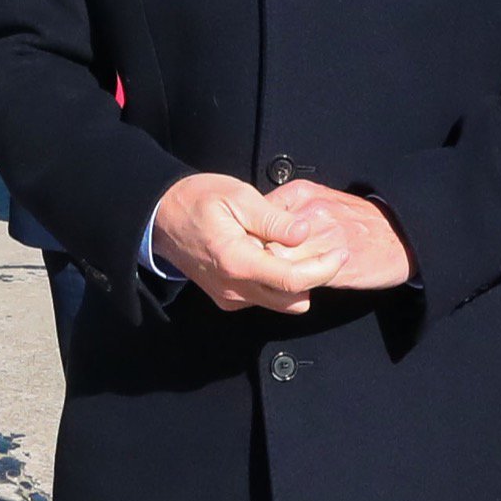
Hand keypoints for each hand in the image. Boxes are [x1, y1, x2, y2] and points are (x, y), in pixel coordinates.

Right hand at [149, 175, 342, 313]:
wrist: (159, 216)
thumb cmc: (196, 200)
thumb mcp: (238, 196)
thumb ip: (273, 218)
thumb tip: (304, 233)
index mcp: (237, 262)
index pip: (293, 281)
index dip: (324, 268)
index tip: (340, 253)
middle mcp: (233, 288)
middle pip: (293, 301)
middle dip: (313, 278)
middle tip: (320, 249)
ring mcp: (229, 296)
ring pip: (281, 304)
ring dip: (295, 282)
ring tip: (292, 250)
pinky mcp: (227, 297)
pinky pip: (263, 299)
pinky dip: (276, 283)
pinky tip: (271, 256)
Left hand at [262, 182, 412, 291]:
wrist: (399, 236)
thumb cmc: (356, 219)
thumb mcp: (319, 197)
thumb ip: (286, 208)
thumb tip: (255, 224)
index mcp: (302, 194)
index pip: (258, 216)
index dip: (251, 237)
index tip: (249, 249)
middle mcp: (310, 214)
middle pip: (264, 241)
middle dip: (259, 257)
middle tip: (256, 269)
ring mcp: (323, 240)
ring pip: (279, 264)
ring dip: (273, 275)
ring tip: (273, 280)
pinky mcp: (334, 268)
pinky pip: (301, 282)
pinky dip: (292, 288)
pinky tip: (294, 287)